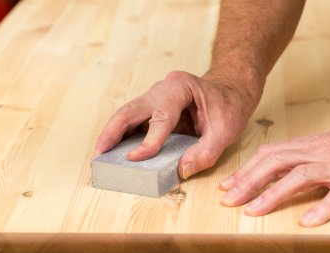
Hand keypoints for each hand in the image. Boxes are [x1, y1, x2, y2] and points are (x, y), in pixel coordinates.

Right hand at [93, 70, 262, 178]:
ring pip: (126, 115)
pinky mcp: (152, 108)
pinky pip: (132, 121)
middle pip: (131, 110)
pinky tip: (113, 151)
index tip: (135, 158)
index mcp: (180, 87)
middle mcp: (162, 88)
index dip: (148, 140)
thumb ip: (206, 151)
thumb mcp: (226, 130)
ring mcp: (155, 97)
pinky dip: (120, 136)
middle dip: (113, 133)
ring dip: (112, 135)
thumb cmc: (228, 105)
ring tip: (99, 155)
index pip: (161, 116)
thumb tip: (181, 170)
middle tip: (99, 154)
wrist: (230, 90)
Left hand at [219, 127, 329, 226]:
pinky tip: (305, 222)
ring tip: (253, 211)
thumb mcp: (313, 147)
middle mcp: (315, 153)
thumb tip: (260, 170)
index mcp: (303, 146)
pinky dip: (322, 209)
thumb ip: (289, 157)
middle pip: (276, 163)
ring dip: (273, 194)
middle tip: (229, 200)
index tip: (226, 186)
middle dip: (249, 181)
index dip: (245, 169)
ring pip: (300, 176)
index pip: (267, 154)